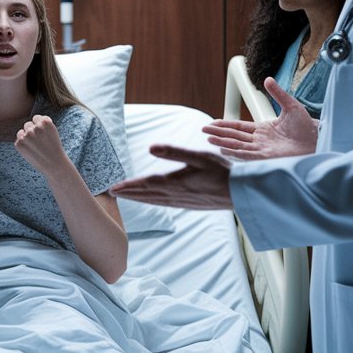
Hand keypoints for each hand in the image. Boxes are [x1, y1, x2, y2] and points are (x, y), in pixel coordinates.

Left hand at [14, 115, 68, 175]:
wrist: (54, 164)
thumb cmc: (53, 148)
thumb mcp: (51, 132)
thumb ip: (41, 124)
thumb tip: (28, 123)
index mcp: (45, 123)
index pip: (36, 118)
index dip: (39, 126)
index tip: (43, 134)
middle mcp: (35, 128)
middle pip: (28, 124)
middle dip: (32, 132)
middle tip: (39, 143)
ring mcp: (27, 136)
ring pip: (22, 132)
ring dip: (26, 137)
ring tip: (35, 147)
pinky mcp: (20, 143)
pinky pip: (18, 140)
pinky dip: (23, 145)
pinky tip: (31, 151)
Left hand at [108, 144, 233, 210]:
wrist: (240, 194)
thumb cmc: (222, 173)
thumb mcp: (199, 157)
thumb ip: (174, 152)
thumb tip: (151, 147)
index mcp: (174, 183)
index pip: (145, 185)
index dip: (128, 186)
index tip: (113, 187)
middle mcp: (175, 195)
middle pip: (146, 195)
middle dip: (128, 193)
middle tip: (112, 193)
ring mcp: (182, 202)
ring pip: (154, 201)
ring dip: (138, 199)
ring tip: (126, 196)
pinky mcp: (189, 205)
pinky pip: (164, 204)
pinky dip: (153, 202)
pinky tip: (153, 201)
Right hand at [202, 77, 318, 159]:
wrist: (320, 139)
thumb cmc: (308, 126)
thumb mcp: (290, 105)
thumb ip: (277, 93)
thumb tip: (267, 79)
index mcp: (264, 129)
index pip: (239, 127)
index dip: (225, 125)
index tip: (212, 124)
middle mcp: (261, 141)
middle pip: (235, 137)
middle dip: (219, 134)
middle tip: (203, 132)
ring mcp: (263, 150)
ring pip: (238, 146)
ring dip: (223, 142)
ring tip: (209, 140)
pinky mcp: (268, 157)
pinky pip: (248, 155)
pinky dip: (236, 152)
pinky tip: (225, 149)